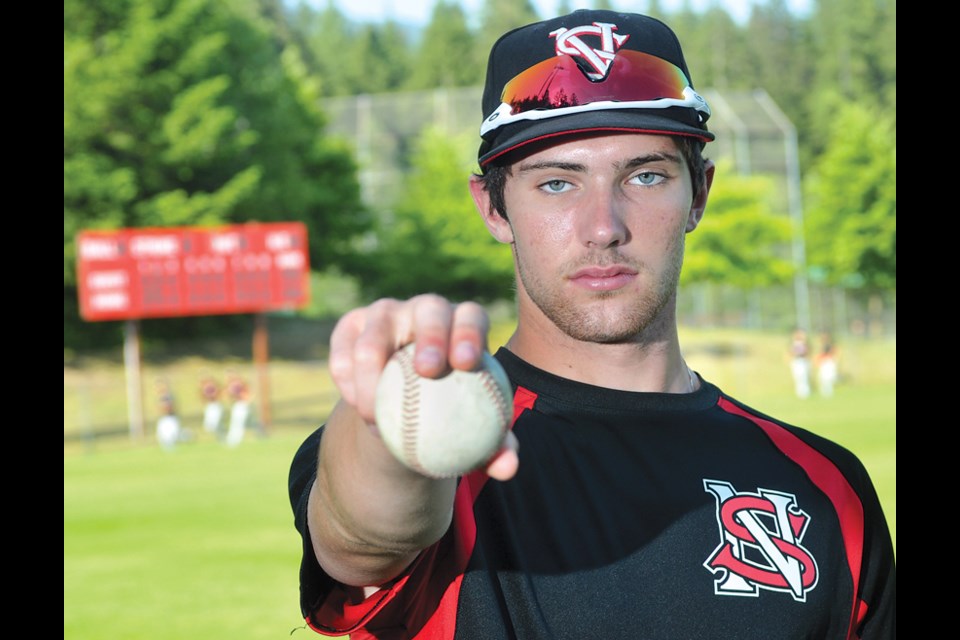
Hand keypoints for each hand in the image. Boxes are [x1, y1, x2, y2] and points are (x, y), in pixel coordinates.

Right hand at [328, 294, 518, 480]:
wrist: (406, 404)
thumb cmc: (451, 413)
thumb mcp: (475, 430)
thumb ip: (495, 446)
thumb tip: (507, 468)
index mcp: (463, 323)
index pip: (471, 317)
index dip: (470, 332)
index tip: (467, 364)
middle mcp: (425, 309)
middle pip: (429, 310)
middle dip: (431, 335)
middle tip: (428, 371)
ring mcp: (385, 314)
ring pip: (374, 336)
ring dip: (371, 376)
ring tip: (376, 416)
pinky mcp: (351, 327)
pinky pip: (343, 354)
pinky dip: (347, 384)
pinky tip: (357, 412)